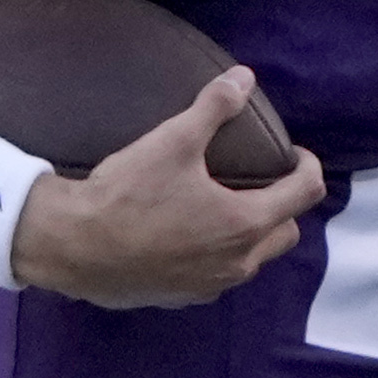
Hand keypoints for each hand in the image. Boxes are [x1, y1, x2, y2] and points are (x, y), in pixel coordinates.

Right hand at [10, 68, 326, 308]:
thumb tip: (243, 78)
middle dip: (283, 205)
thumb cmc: (126, 195)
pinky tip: (191, 234)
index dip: (307, 166)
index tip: (294, 153)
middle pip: (285, 232)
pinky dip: (218, 254)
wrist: (70, 248)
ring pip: (252, 259)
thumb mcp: (172, 141)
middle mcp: (237, 263)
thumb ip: (213, 107)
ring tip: (226, 205)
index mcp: (245, 224)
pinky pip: (217, 275)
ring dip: (252, 233)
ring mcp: (210, 287)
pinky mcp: (181, 298)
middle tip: (262, 180)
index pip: (305, 193)